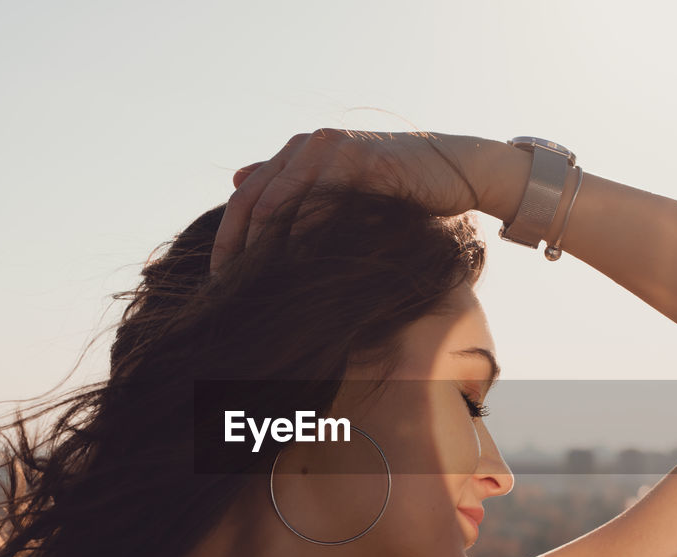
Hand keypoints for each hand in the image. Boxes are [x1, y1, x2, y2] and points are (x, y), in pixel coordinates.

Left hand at [210, 129, 497, 275]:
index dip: (228, 240)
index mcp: (298, 151)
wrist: (456, 171)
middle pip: (256, 203)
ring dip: (269, 250)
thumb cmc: (397, 185)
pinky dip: (307, 239)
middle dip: (241, 250)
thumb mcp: (338, 183)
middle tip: (235, 290)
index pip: (246, 198)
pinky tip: (302, 271)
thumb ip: (290, 180)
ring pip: (283, 203)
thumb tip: (237, 180)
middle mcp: (310, 146)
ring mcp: (335, 149)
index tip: (220, 280)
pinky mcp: (363, 160)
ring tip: (262, 287)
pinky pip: (323, 204)